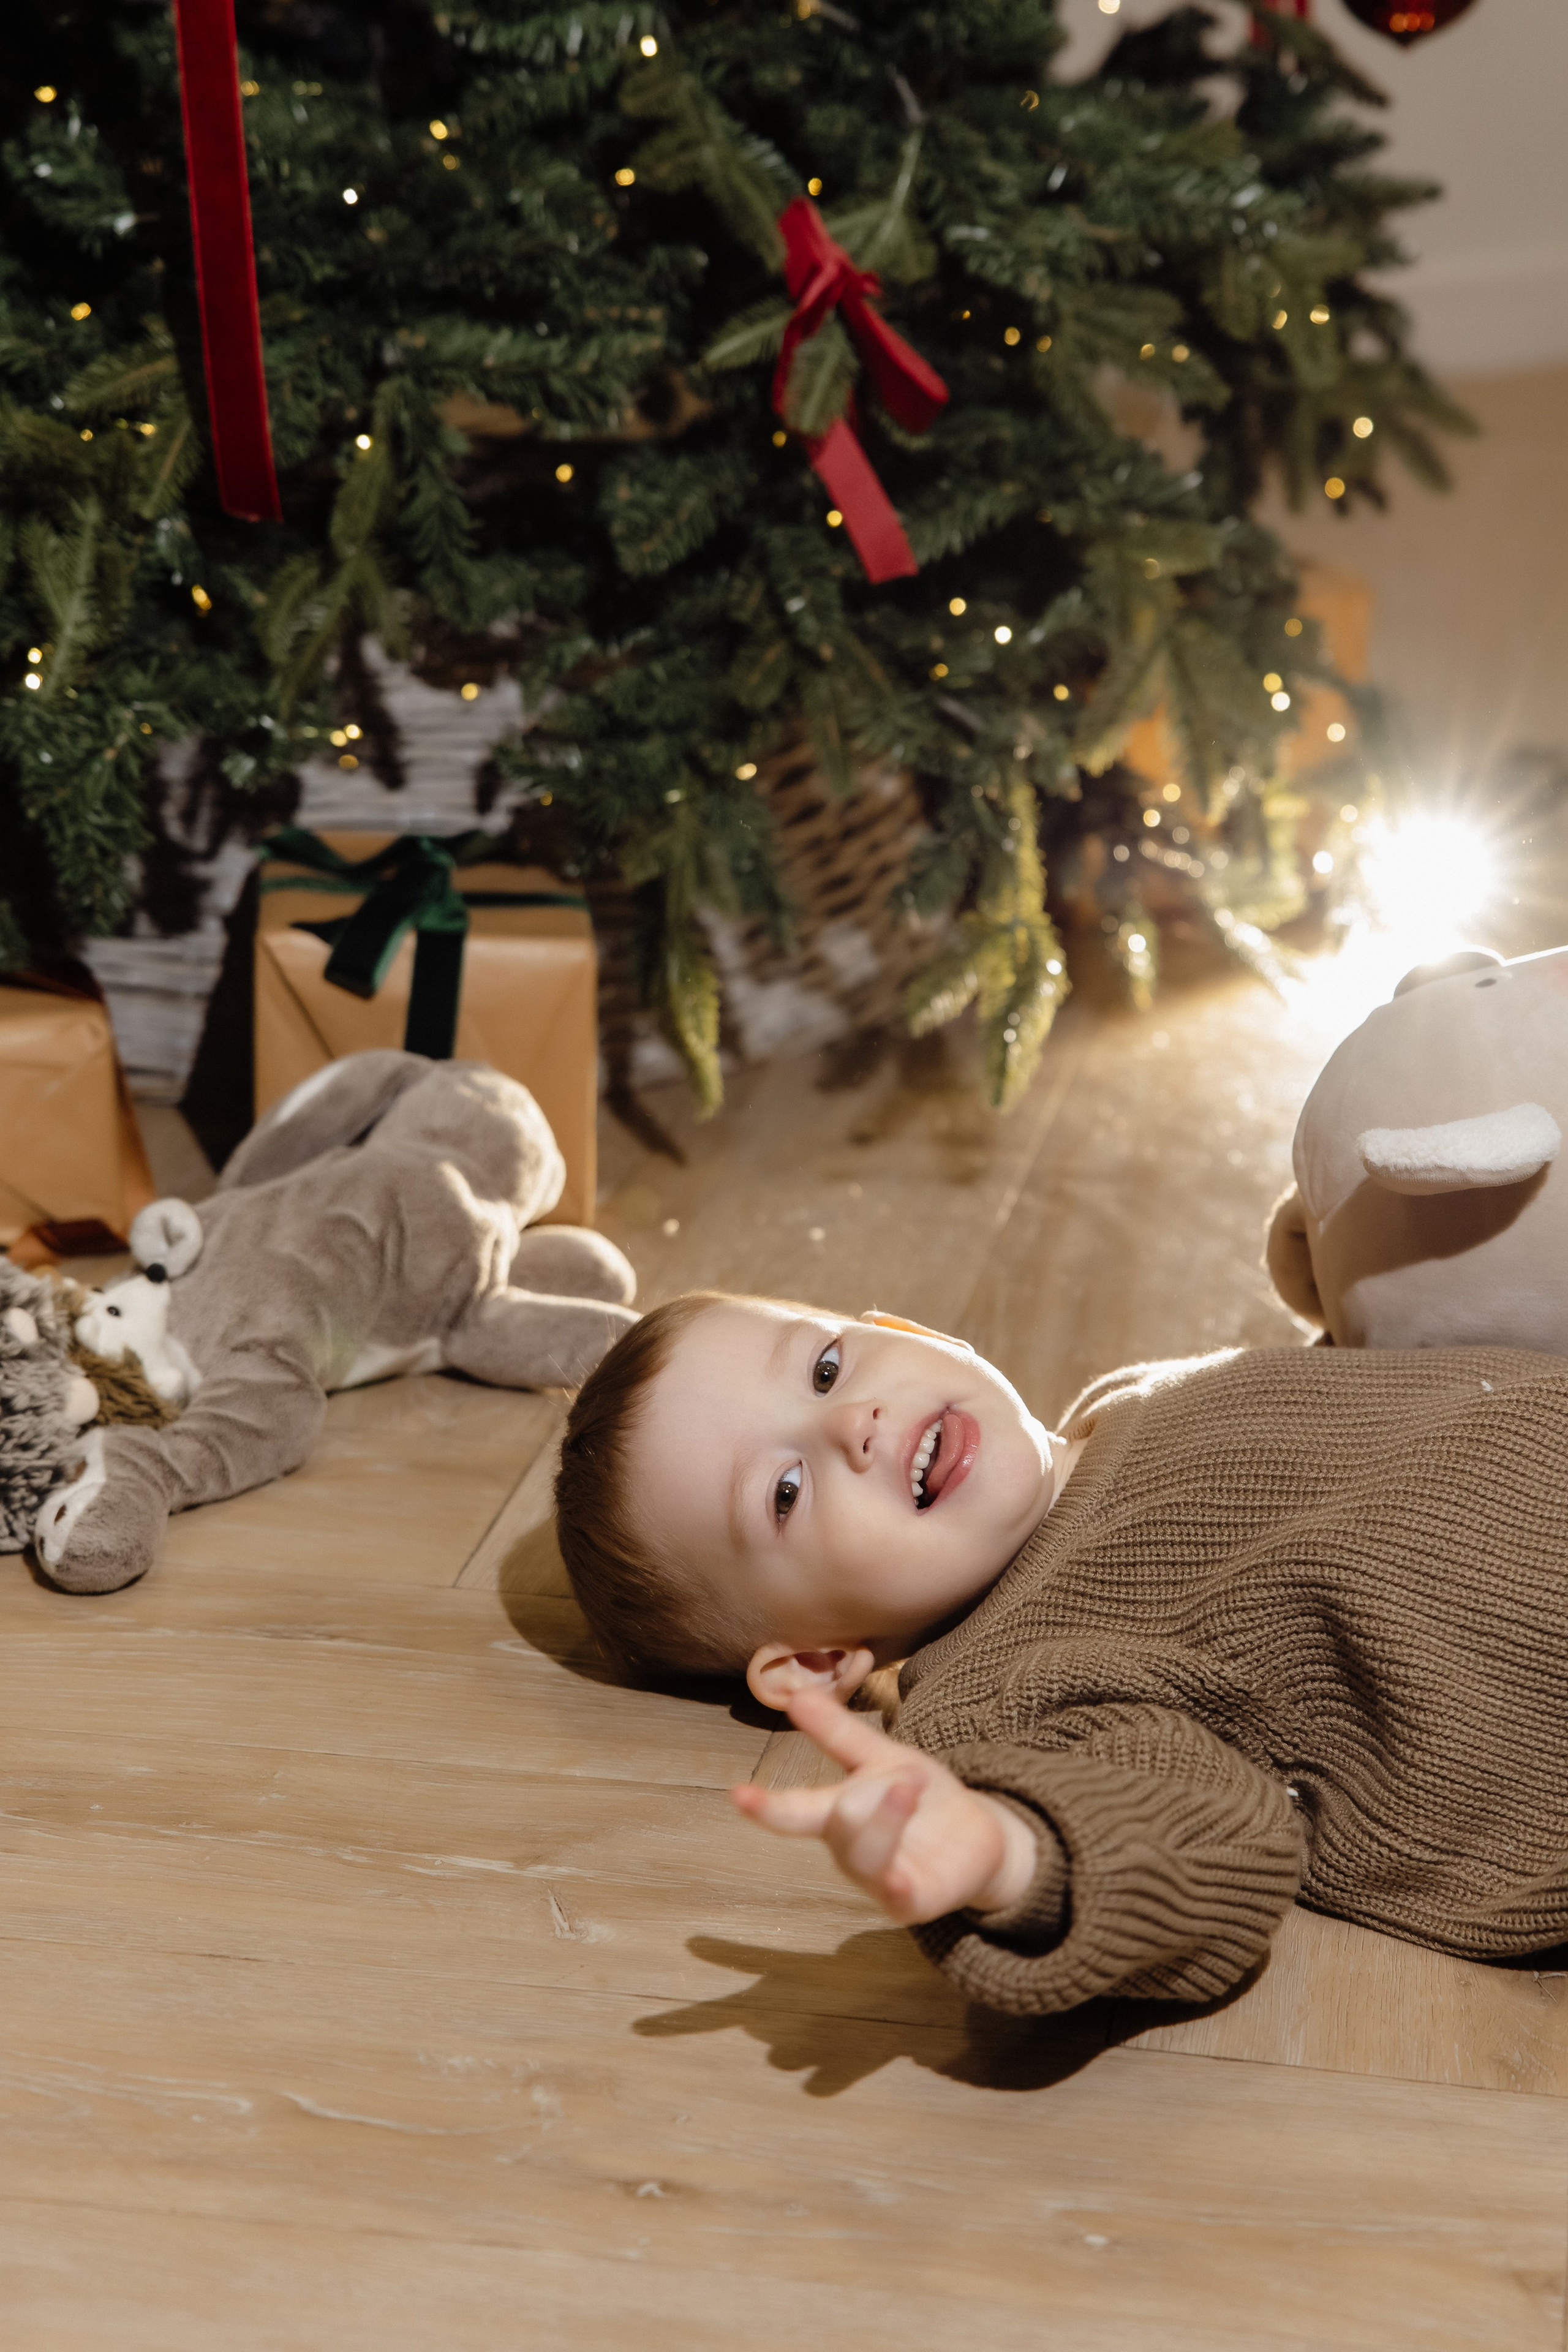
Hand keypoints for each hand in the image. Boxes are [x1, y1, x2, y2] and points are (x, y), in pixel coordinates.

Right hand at [731, 1685, 1038, 1925]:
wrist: (975, 1834)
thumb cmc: (920, 1797)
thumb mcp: (882, 1757)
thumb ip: (839, 1732)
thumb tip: (797, 1694)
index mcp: (835, 1815)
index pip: (794, 1810)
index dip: (767, 1805)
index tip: (738, 1794)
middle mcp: (849, 1853)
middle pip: (836, 1826)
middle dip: (863, 1798)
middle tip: (906, 1777)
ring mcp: (879, 1881)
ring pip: (864, 1856)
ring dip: (886, 1818)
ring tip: (911, 1787)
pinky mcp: (912, 1902)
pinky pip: (896, 1897)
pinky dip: (894, 1884)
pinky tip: (898, 1877)